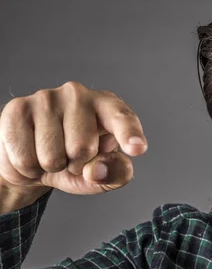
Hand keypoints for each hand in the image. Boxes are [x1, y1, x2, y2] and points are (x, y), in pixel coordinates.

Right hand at [0, 81, 146, 197]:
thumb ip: (116, 173)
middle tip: (71, 158)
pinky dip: (29, 168)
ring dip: (51, 167)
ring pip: (52, 156)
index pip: (121, 118)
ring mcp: (46, 98)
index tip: (137, 148)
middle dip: (76, 165)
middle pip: (82, 148)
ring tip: (52, 154)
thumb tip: (96, 170)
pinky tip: (31, 153)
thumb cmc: (79, 163)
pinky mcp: (17, 109)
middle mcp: (79, 94)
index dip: (129, 134)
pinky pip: (25, 157)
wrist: (35, 161)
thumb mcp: (106, 173)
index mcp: (108, 106)